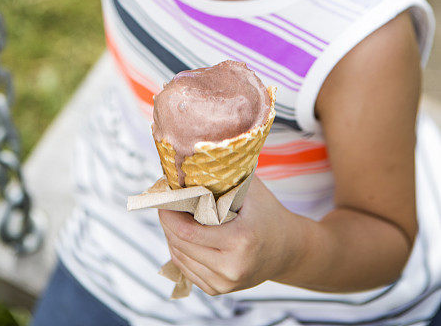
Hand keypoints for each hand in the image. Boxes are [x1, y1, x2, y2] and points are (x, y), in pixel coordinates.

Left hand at [158, 175, 299, 295]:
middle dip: (168, 221)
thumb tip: (192, 161)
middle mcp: (231, 267)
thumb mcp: (250, 189)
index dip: (169, 213)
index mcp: (240, 241)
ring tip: (174, 215)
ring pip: (179, 258)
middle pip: (180, 244)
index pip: (188, 232)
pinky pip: (187, 269)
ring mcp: (225, 284)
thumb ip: (223, 176)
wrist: (289, 249)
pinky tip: (183, 233)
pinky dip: (180, 250)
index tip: (163, 196)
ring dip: (171, 235)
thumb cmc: (268, 213)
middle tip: (166, 201)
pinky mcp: (219, 290)